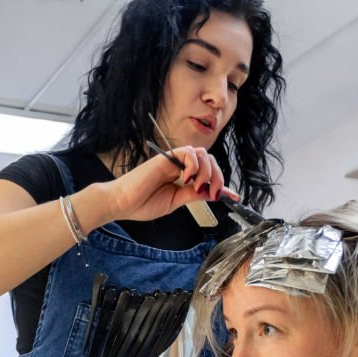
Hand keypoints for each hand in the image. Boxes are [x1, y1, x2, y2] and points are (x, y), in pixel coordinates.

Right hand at [106, 146, 238, 222]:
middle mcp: (180, 168)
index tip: (234, 196)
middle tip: (213, 192)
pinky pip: (188, 152)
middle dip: (217, 177)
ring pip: (202, 154)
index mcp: (183, 179)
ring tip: (198, 185)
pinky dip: (194, 163)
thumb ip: (194, 195)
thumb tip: (213, 194)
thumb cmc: (142, 204)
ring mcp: (173, 162)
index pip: (207, 176)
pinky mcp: (166, 158)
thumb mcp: (176, 202)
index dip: (222, 184)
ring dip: (207, 170)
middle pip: (209, 162)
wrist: (122, 203)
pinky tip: (188, 177)